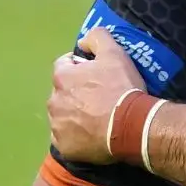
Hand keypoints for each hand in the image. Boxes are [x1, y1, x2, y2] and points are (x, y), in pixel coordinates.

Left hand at [47, 27, 145, 163]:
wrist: (132, 126)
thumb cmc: (122, 89)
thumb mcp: (115, 53)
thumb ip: (97, 38)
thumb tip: (82, 41)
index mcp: (62, 77)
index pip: (64, 65)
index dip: (81, 68)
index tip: (97, 75)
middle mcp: (53, 101)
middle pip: (62, 93)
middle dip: (76, 93)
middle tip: (100, 99)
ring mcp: (57, 126)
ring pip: (63, 116)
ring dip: (75, 115)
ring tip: (98, 119)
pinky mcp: (64, 147)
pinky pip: (66, 139)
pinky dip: (76, 136)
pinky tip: (93, 135)